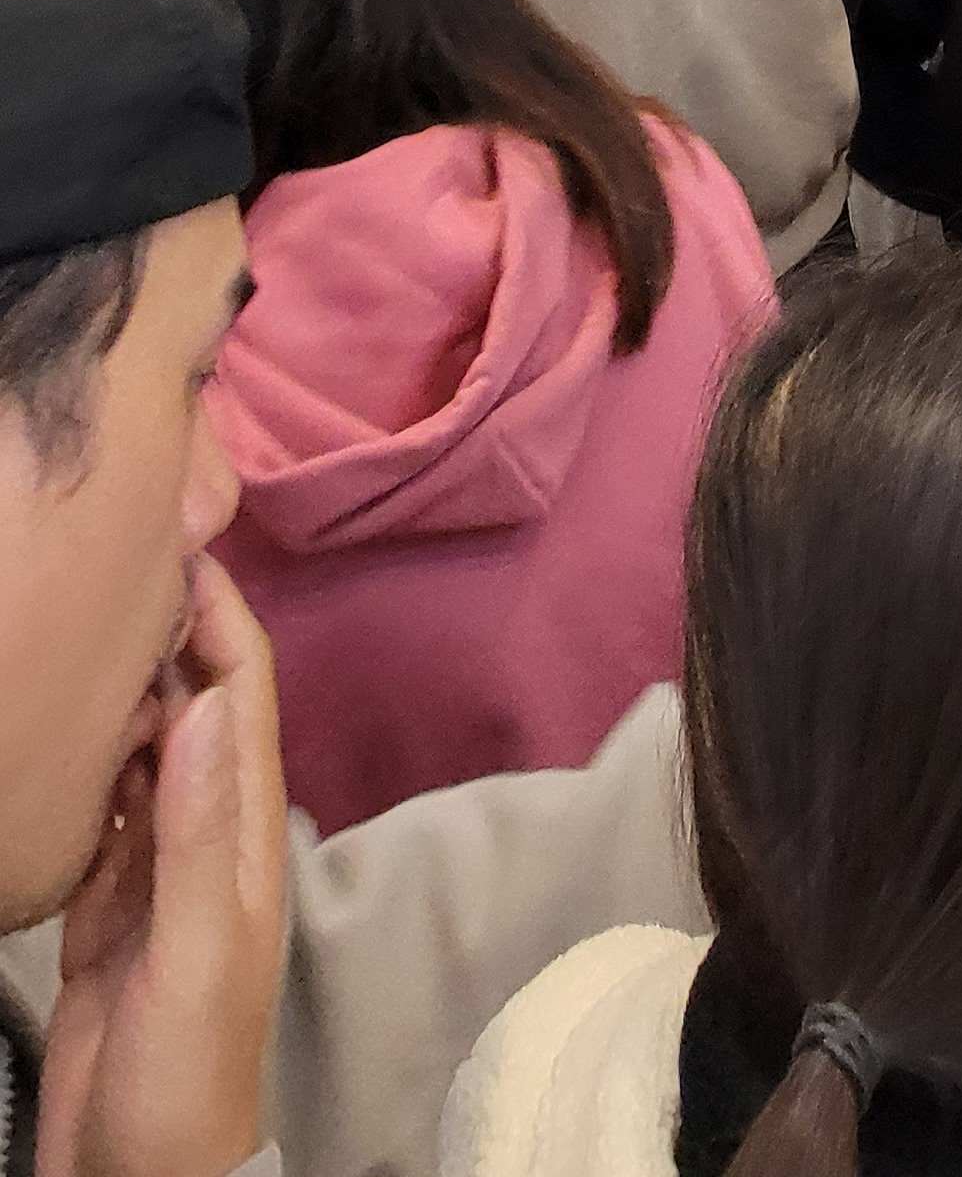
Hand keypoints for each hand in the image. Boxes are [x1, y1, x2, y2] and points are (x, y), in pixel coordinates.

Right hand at [38, 560, 286, 1176]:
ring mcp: (155, 873)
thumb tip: (202, 705)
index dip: (220, 617)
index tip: (178, 543)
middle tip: (108, 567)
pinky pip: (103, 812)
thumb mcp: (194, 954)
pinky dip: (86, 764)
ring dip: (121, 694)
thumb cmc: (184, 1078)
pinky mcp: (107, 910)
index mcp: (242, 838)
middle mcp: (206, 838)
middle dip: (164, 636)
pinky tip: (58, 735)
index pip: (242, 695)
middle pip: (193, 706)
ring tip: (78, 630)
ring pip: (144, 750)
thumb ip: (194, 836)